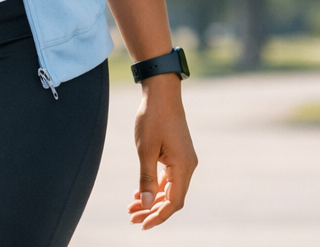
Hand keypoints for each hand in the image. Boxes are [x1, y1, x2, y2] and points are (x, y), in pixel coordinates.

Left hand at [127, 76, 196, 228]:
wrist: (161, 93)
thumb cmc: (152, 119)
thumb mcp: (145, 150)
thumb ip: (147, 179)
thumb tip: (147, 205)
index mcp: (183, 167)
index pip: (174, 202)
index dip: (159, 216)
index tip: (142, 225)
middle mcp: (188, 167)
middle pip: (172, 198)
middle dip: (153, 210)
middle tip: (132, 219)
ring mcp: (184, 161)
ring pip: (169, 188)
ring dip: (152, 199)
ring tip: (131, 208)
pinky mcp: (178, 155)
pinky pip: (168, 178)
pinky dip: (155, 186)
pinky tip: (139, 192)